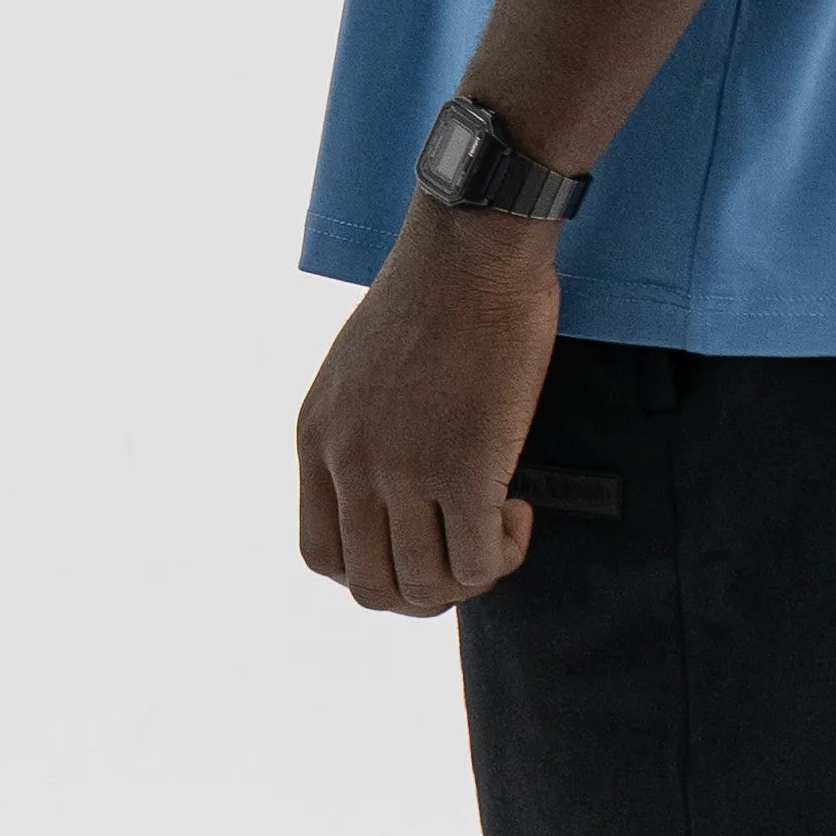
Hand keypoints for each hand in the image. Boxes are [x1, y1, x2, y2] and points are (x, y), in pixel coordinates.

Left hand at [297, 197, 560, 614]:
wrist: (475, 244)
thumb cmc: (436, 290)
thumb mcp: (361, 367)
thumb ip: (362, 429)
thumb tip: (393, 489)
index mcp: (317, 437)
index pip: (321, 555)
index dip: (373, 570)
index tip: (418, 542)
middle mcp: (349, 462)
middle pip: (372, 585)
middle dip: (424, 591)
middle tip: (467, 552)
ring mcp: (404, 469)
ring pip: (428, 585)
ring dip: (470, 576)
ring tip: (498, 527)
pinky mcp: (465, 469)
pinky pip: (478, 561)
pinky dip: (502, 554)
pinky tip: (517, 511)